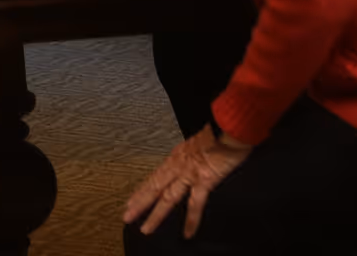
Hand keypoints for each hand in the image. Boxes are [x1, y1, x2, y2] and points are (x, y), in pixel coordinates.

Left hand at [122, 126, 251, 238]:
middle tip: (127, 215)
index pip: (155, 176)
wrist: (230, 123)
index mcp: (178, 155)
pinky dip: (192, 220)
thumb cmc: (220, 129)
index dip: (142, 189)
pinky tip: (188, 233)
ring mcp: (189, 172)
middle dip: (139, 203)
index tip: (132, 199)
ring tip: (146, 229)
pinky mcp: (204, 179)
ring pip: (167, 197)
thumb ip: (196, 152)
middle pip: (154, 187)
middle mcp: (179, 164)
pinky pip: (195, 204)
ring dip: (155, 215)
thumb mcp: (202, 141)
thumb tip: (198, 158)